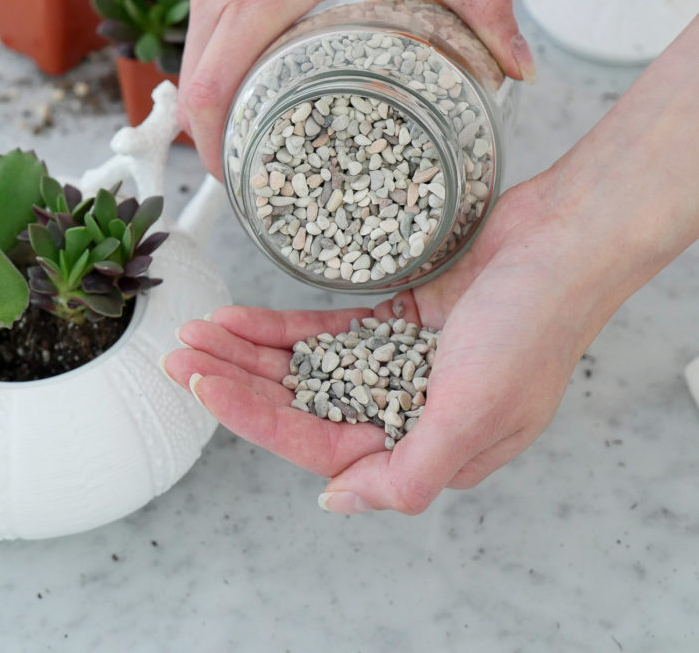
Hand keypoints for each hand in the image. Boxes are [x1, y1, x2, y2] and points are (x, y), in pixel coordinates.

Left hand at [164, 175, 607, 513]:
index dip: (255, 416)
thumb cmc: (533, 328)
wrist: (565, 241)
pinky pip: (323, 331)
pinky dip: (280, 326)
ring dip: (248, 352)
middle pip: (300, 404)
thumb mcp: (475, 416)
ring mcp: (396, 364)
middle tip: (178, 356)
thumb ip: (407, 473)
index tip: (204, 385)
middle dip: (236, 381)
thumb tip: (337, 502)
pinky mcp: (393, 320)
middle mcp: (405, 411)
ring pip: (303, 367)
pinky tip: (238, 318)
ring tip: (195, 334)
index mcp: (425, 447)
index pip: (318, 443)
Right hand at [168, 0, 534, 177]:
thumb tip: (520, 67)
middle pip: (194, 81)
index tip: (231, 174)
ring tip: (262, 63)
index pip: (209, 95)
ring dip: (222, 62)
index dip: (212, 147)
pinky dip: (220, 11)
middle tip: (249, 144)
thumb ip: (476, 1)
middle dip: (216, 121)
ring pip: (195, 37)